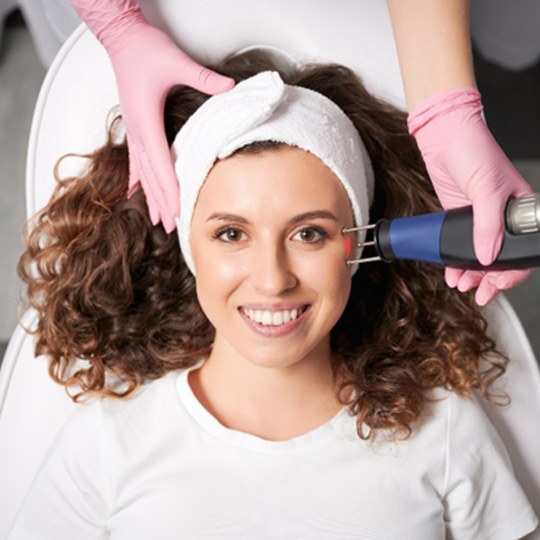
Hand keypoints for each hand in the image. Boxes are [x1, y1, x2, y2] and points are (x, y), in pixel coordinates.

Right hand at [71, 1, 234, 231]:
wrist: (121, 40)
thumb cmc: (144, 50)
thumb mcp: (177, 62)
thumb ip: (203, 77)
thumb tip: (230, 87)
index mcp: (147, 122)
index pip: (162, 165)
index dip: (170, 191)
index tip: (177, 212)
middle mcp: (138, 133)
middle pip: (152, 177)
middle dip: (162, 203)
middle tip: (171, 228)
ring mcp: (134, 132)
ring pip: (143, 174)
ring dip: (150, 198)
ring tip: (156, 220)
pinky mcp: (134, 128)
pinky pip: (135, 162)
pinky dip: (137, 180)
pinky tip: (134, 193)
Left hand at [408, 87, 531, 304]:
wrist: (443, 137)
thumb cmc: (473, 151)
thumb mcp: (486, 189)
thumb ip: (487, 225)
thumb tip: (487, 256)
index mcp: (520, 209)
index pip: (522, 250)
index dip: (512, 272)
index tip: (497, 285)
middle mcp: (502, 217)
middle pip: (500, 258)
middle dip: (489, 279)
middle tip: (478, 292)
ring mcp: (480, 219)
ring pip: (479, 256)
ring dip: (471, 274)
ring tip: (461, 284)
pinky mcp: (460, 217)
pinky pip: (461, 246)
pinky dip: (457, 262)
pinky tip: (452, 272)